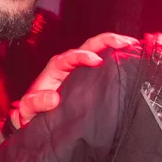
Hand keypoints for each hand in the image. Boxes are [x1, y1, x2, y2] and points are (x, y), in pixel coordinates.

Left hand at [10, 33, 139, 128]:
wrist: (36, 120)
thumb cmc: (31, 113)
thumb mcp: (28, 109)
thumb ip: (35, 103)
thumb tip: (53, 98)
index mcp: (55, 70)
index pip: (69, 57)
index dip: (82, 56)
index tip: (96, 60)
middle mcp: (69, 66)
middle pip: (88, 47)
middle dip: (106, 41)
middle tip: (125, 42)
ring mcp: (81, 72)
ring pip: (99, 52)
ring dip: (115, 47)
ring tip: (133, 46)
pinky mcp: (90, 80)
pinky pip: (104, 67)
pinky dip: (117, 60)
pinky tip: (130, 59)